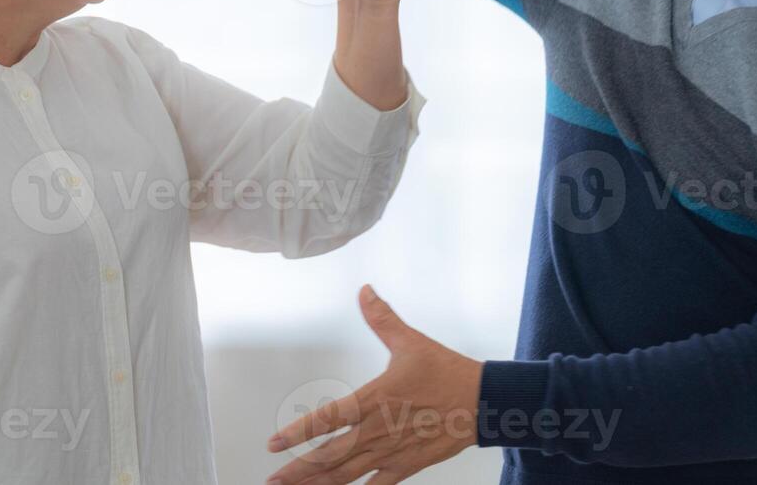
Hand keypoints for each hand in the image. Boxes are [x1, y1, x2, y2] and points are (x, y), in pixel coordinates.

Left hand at [267, 286, 482, 484]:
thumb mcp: (410, 342)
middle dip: (297, 470)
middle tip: (272, 480)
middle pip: (329, 456)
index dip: (297, 433)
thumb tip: (365, 291)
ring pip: (347, 474)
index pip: (326, 419)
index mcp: (374, 399)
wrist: (484, 402)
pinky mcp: (407, 465)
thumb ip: (382, 319)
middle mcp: (377, 430)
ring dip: (318, 484)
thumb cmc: (446, 371)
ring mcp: (391, 452)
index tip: (272, 444)